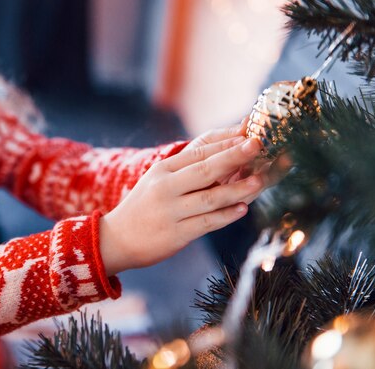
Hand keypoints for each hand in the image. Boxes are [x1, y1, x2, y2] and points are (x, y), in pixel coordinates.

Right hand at [99, 135, 262, 275]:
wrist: (115, 239)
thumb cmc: (143, 208)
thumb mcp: (158, 182)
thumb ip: (187, 171)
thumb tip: (226, 159)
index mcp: (162, 170)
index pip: (198, 153)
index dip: (225, 144)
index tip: (249, 135)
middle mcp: (165, 187)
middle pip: (205, 169)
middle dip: (234, 156)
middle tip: (258, 145)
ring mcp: (170, 211)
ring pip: (210, 197)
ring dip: (237, 189)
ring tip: (259, 181)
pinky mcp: (176, 234)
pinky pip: (207, 222)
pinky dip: (226, 216)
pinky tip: (242, 210)